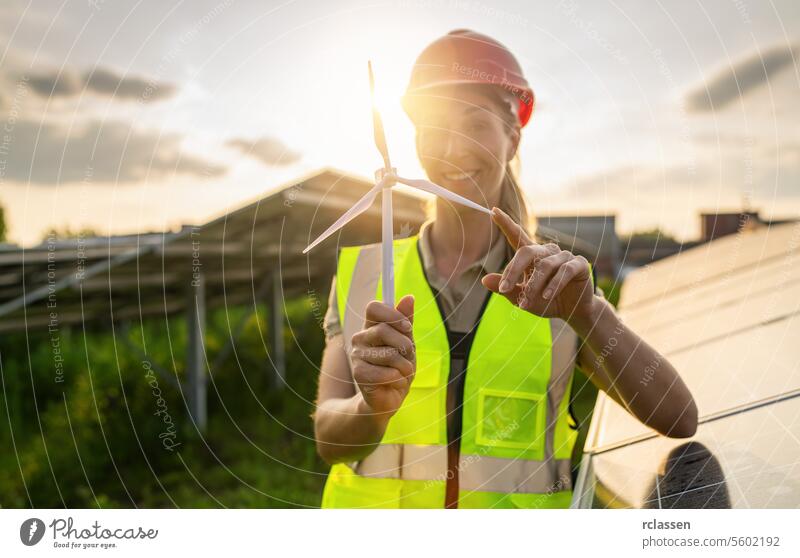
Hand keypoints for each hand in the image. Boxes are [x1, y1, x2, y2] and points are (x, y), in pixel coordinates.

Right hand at [350, 295, 415, 419]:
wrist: (389, 396)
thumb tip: (409, 297)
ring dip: (405, 365)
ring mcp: (357, 356)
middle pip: (383, 330)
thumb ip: (406, 321)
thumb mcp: (407, 342)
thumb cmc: (399, 366)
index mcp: (371, 327)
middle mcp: (360, 338)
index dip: (393, 315)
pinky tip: (395, 381)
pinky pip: (386, 373)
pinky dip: (398, 378)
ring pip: (389, 354)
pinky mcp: (359, 374)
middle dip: (405, 345)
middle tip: (409, 355)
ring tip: (403, 372)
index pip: (374, 307)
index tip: (407, 327)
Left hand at [481, 207, 594, 322]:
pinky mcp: (580, 264)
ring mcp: (565, 256)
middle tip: (504, 289)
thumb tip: (484, 279)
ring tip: (526, 304)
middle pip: (526, 252)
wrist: (572, 313)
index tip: (493, 211)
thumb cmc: (544, 301)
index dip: (506, 223)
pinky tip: (546, 296)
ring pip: (544, 266)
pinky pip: (564, 272)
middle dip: (513, 271)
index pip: (517, 236)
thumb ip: (506, 288)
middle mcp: (548, 251)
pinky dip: (553, 285)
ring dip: (533, 286)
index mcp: (532, 255)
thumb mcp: (522, 297)